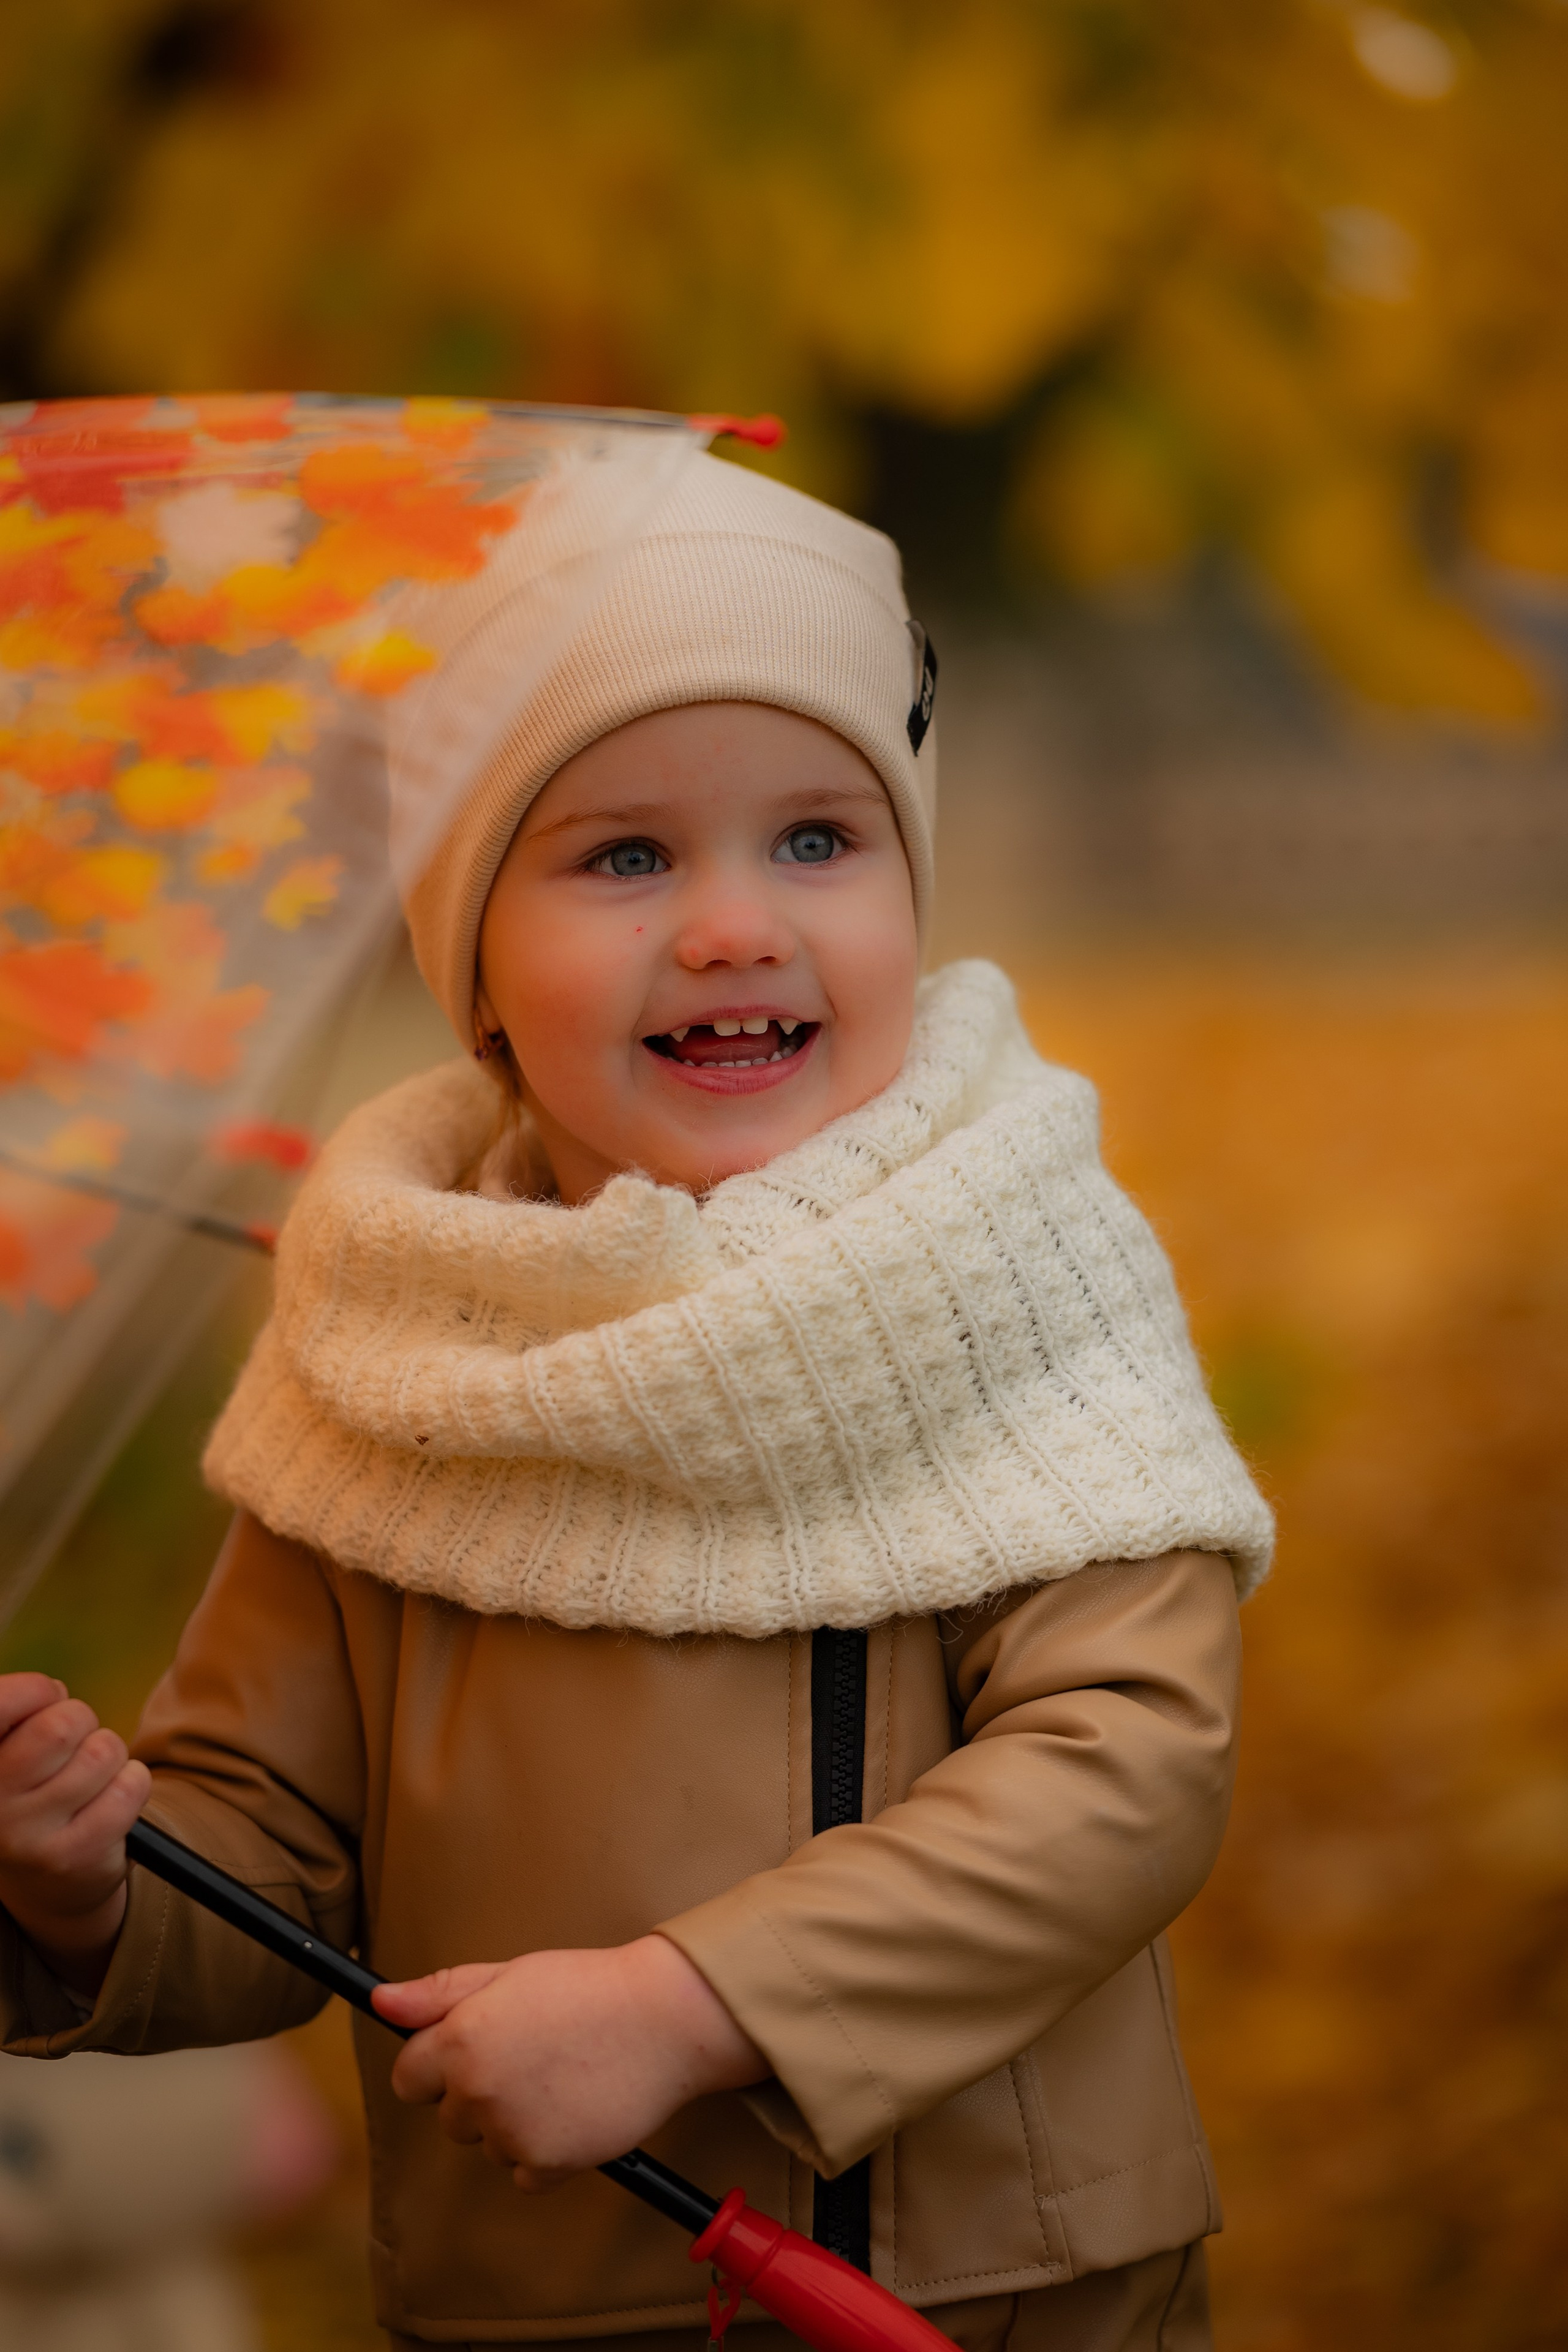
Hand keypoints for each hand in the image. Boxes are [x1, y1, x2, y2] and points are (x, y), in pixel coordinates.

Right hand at [0, 1671, 148, 1995]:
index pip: (4, 1701)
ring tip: (89, 1783)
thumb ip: (23, 1711)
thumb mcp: (14, 1750)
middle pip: (66, 1722)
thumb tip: (53, 1692)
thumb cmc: (34, 1792)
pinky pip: (130, 1785)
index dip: (36, 1691)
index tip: (45, 1704)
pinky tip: (108, 1805)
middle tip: (72, 1751)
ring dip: (110, 1758)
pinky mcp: (71, 1855)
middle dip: (83, 1724)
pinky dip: (133, 1784)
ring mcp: (27, 1833)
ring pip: (104, 1751)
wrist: (46, 1884)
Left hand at [375, 1934, 767, 2190]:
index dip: (437, 2063)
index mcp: (461, 2039)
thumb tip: (381, 2001)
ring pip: (486, 2144)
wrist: (662, 2018)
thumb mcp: (508, 1973)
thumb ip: (438, 1992)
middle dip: (477, 2092)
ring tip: (559, 2078)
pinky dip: (543, 2151)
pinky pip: (522, 2172)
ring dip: (511, 2122)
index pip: (408, 2078)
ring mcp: (510, 2133)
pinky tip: (573, 2109)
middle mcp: (477, 2091)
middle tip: (530, 2056)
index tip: (472, 2051)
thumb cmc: (586, 1987)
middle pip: (448, 2116)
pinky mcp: (545, 2165)